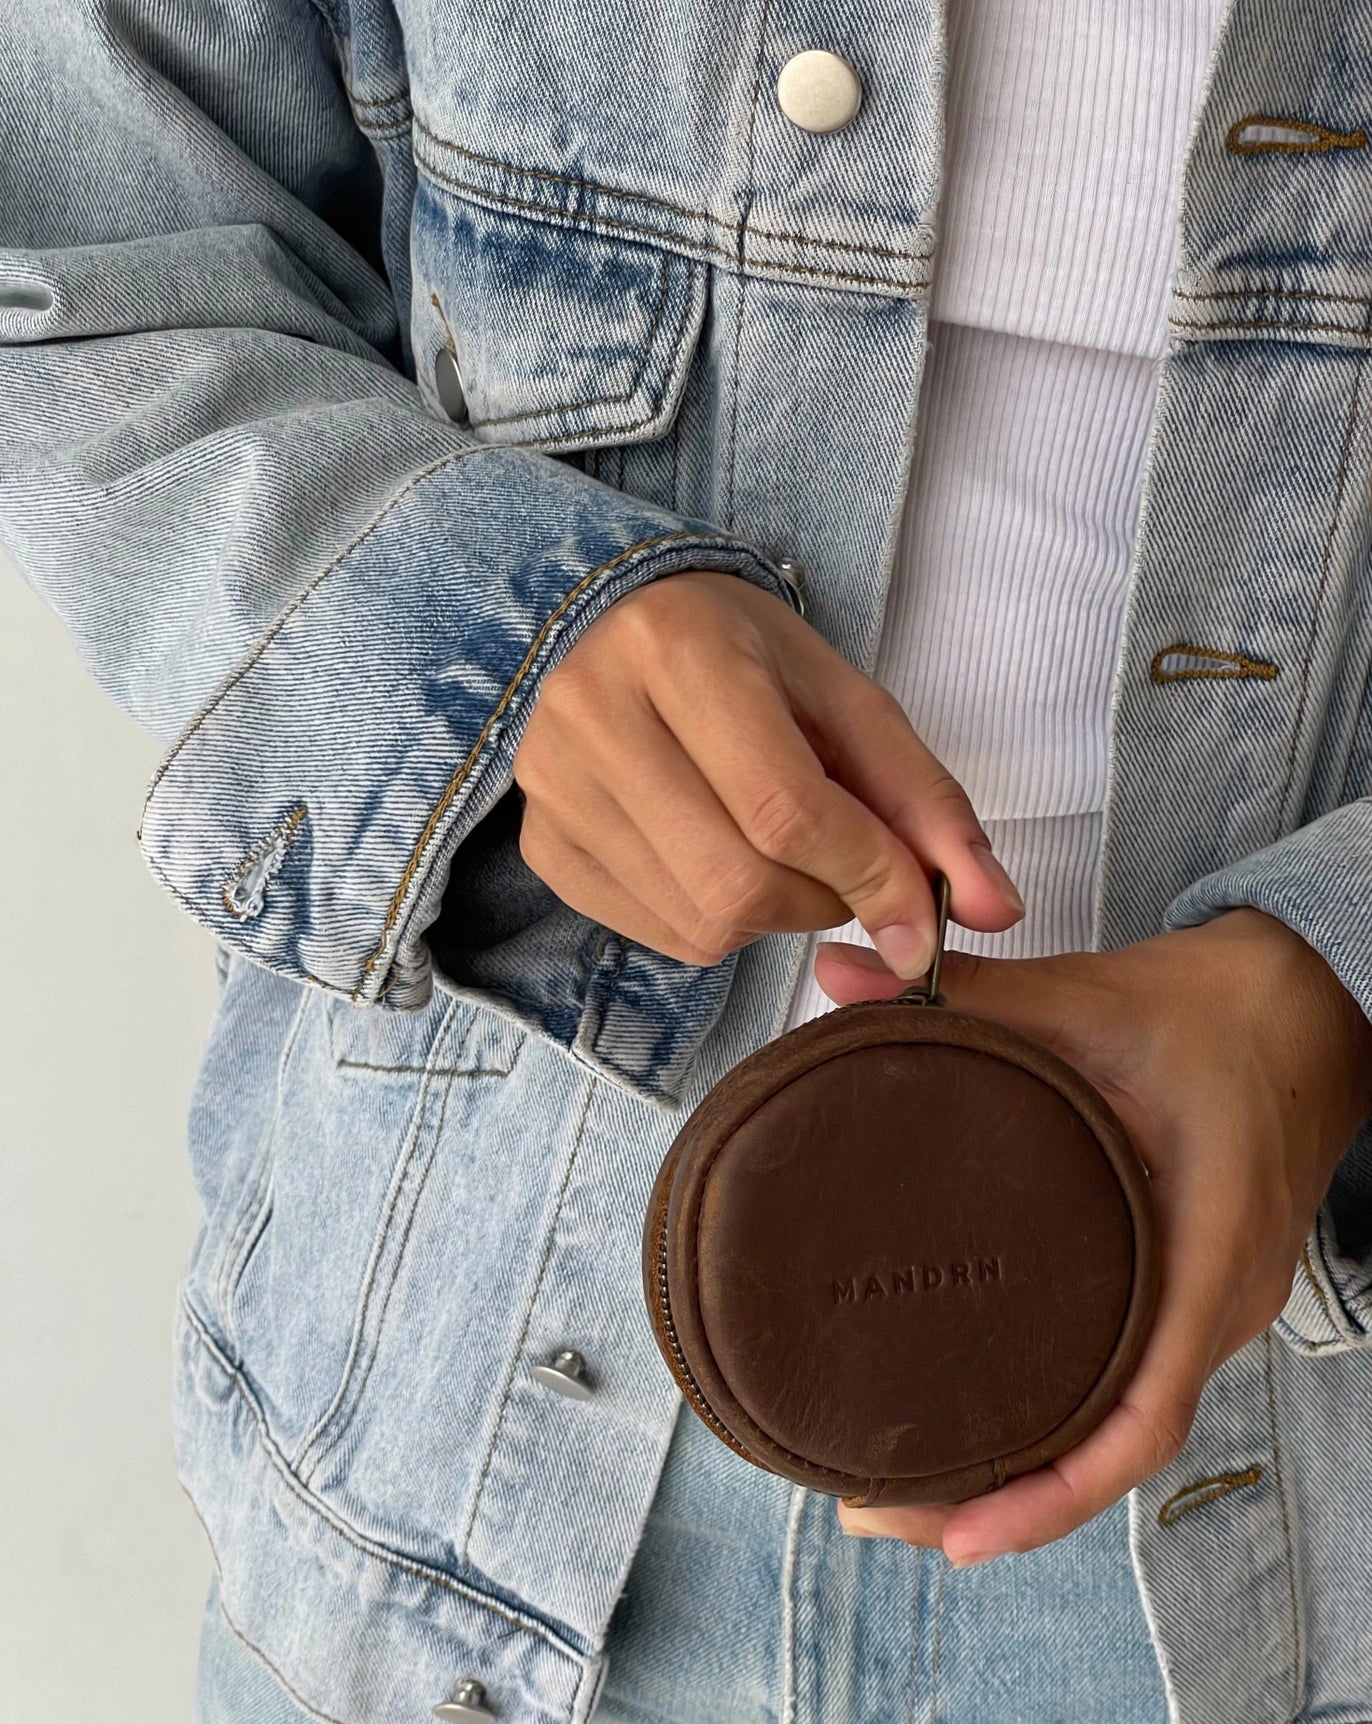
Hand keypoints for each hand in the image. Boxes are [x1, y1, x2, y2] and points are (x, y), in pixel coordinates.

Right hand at [512, 569, 1024, 971]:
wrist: (610, 624)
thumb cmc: (742, 655)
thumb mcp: (845, 696)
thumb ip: (925, 799)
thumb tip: (997, 908)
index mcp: (678, 651)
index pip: (783, 806)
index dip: (869, 876)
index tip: (922, 923)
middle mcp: (593, 716)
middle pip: (738, 882)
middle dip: (823, 902)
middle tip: (844, 871)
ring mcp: (553, 788)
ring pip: (701, 923)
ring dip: (775, 916)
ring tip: (779, 852)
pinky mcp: (542, 844)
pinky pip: (658, 934)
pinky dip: (719, 923)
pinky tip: (721, 860)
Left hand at [817, 906, 1371, 1563]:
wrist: (1306, 1011)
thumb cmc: (1209, 1012)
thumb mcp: (1089, 997)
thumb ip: (966, 992)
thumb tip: (836, 974)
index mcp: (1206, 1242)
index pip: (1143, 1410)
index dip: (1055, 1488)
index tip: (960, 1531)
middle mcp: (1217, 1299)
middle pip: (1117, 1445)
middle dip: (1005, 1499)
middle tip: (873, 1510)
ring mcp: (1211, 1305)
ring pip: (1123, 1427)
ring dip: (1028, 1470)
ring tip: (905, 1490)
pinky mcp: (1192, 1292)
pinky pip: (1131, 1385)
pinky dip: (1061, 1423)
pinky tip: (981, 1422)